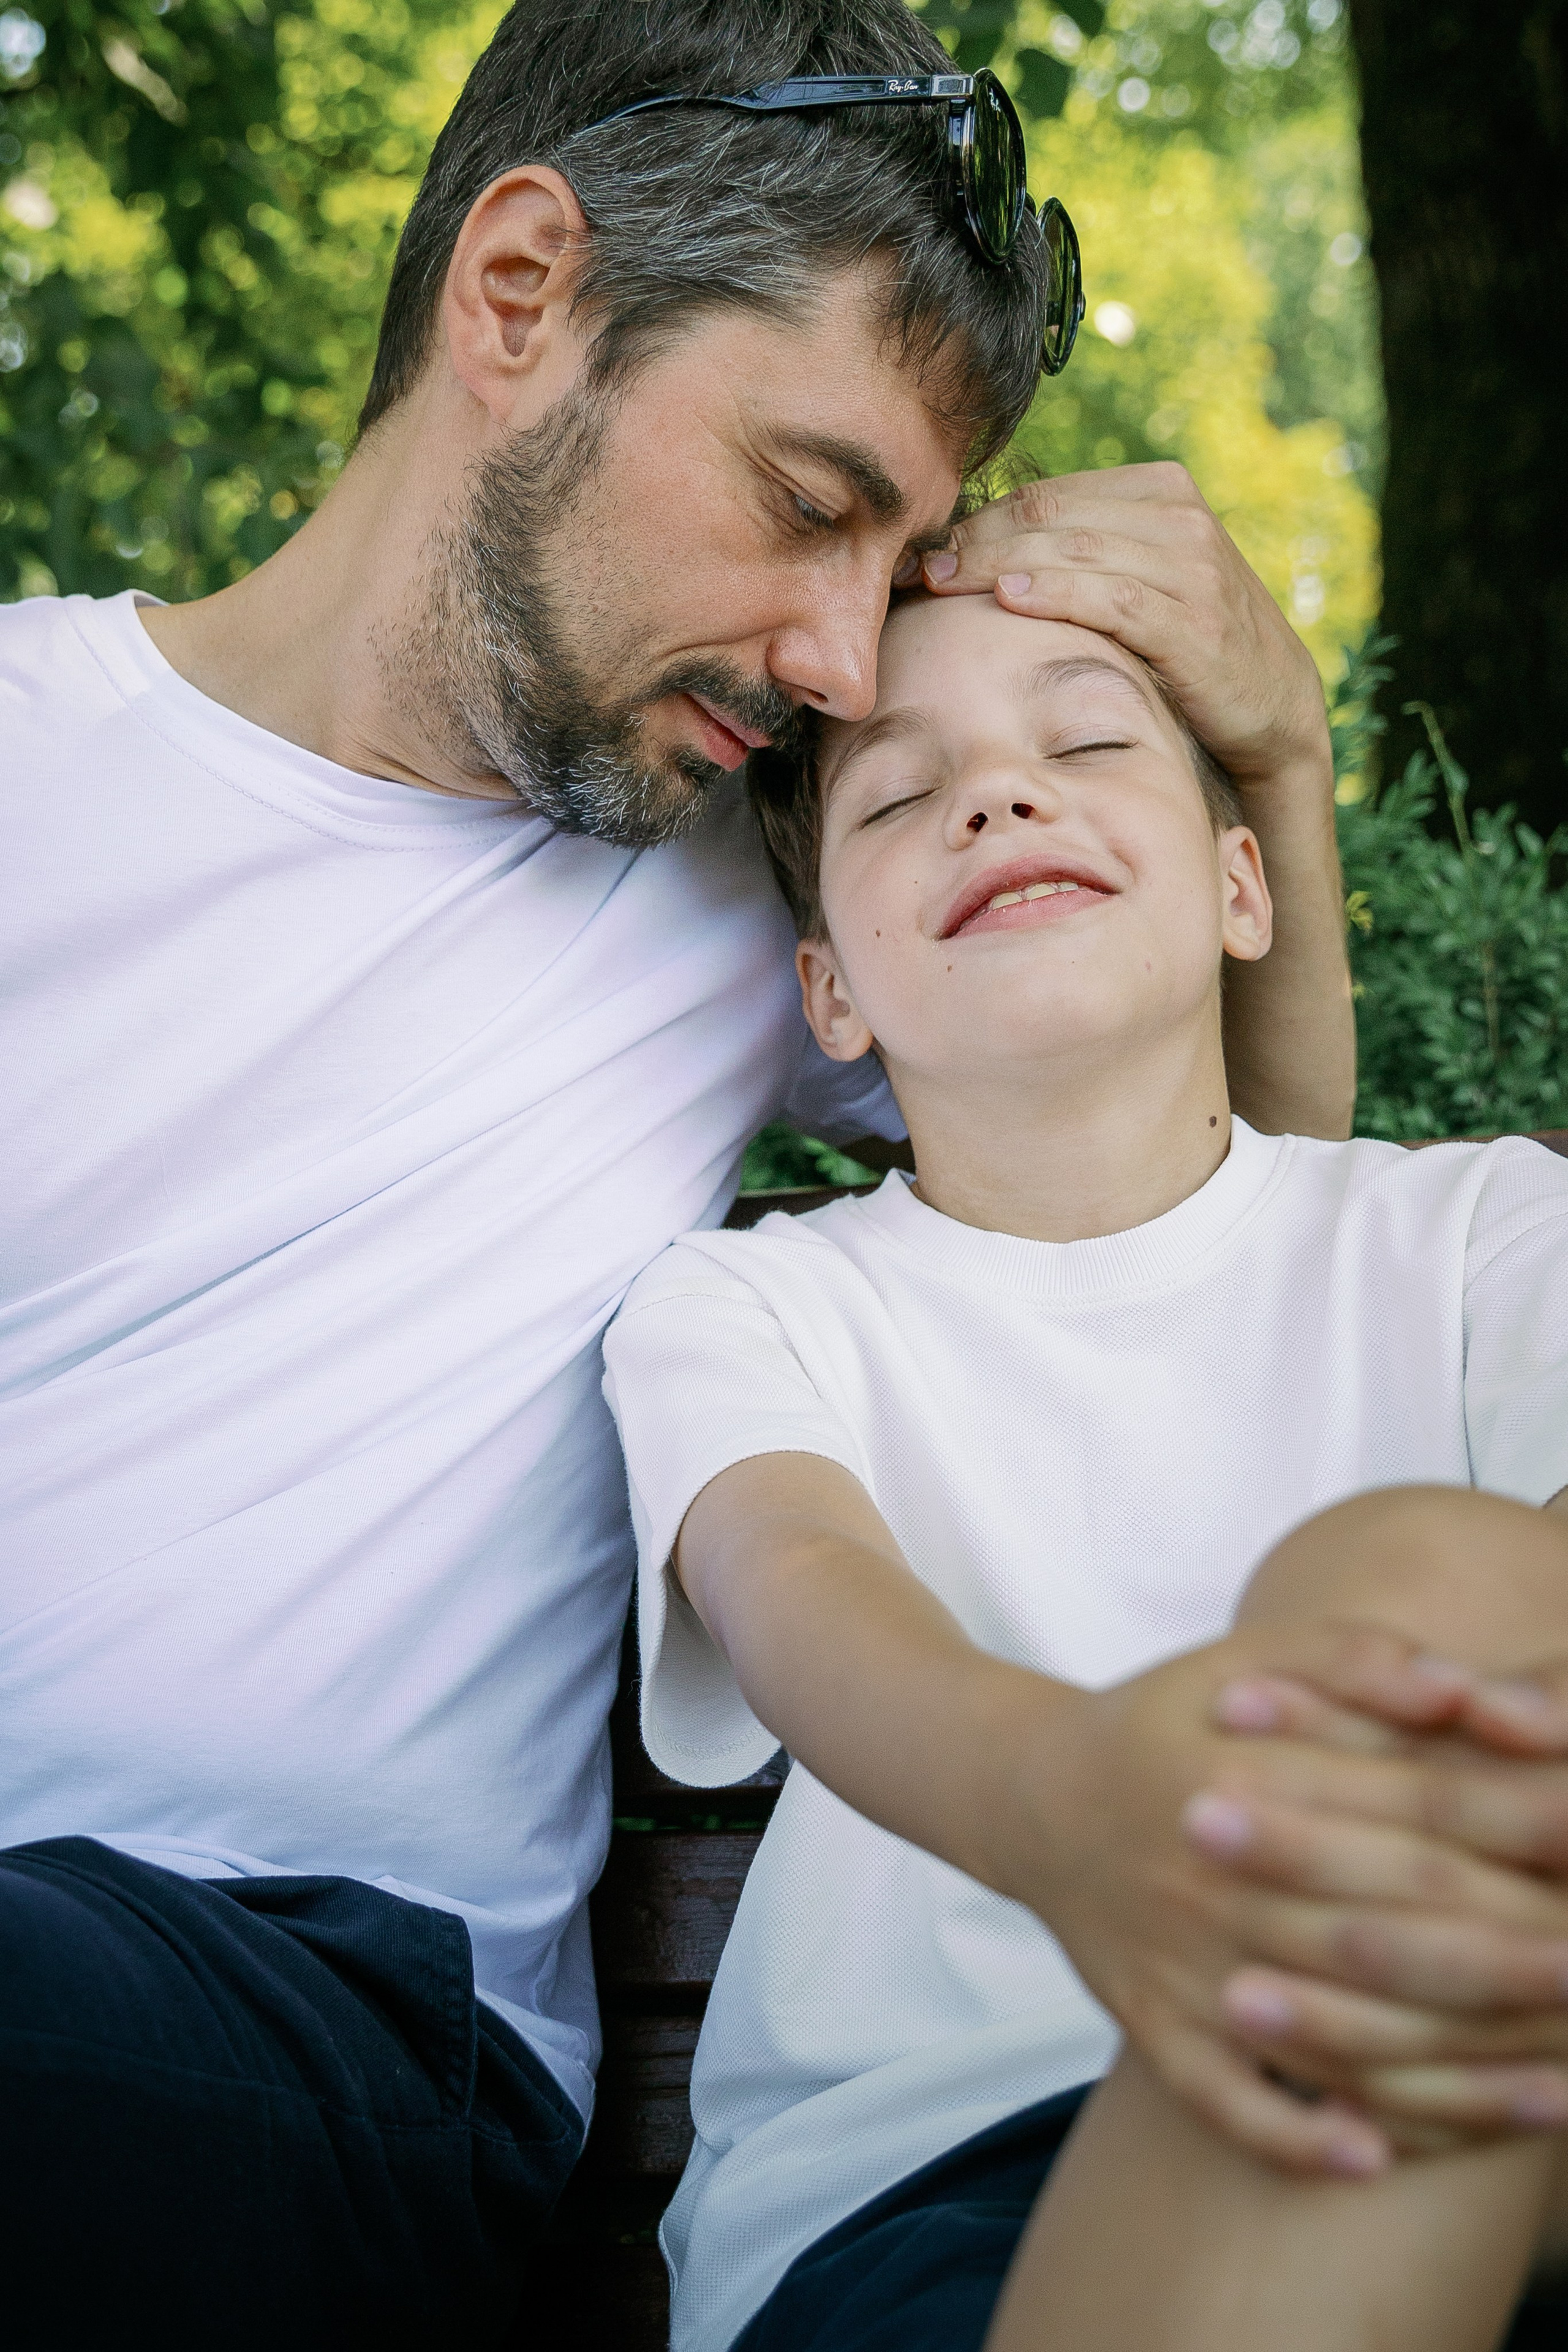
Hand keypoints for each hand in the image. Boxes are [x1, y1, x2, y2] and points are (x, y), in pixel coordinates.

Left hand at [921, 462, 1327, 789]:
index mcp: (1158, 490)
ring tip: (940, 581)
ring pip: (1072, 550)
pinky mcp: (1196, 621)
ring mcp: (1192, 565)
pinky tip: (1010, 601)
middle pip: (1049, 516)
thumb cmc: (1186, 644)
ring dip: (996, 564)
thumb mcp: (1139, 580)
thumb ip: (1080, 556)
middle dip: (973, 541)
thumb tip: (977, 555)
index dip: (975, 522)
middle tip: (915, 568)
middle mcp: (1178, 516)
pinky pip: (1114, 598)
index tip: (920, 551)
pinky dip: (1058, 594)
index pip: (1045, 497)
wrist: (1273, 705)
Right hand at [1196, 1647, 1567, 2143]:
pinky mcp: (1149, 2023)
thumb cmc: (1169, 1719)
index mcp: (1249, 1768)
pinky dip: (1297, 2136)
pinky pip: (1227, 2099)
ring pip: (1328, 2034)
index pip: (1408, 1810)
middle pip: (1388, 1930)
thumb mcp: (1252, 1655)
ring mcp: (1182, 1959)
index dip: (1517, 1837)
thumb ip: (1359, 1658)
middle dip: (1513, 1965)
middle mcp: (1216, 1870)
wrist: (1032, 1795)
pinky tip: (1378, 2158)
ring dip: (1448, 2076)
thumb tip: (1465, 1690)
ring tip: (1554, 2096)